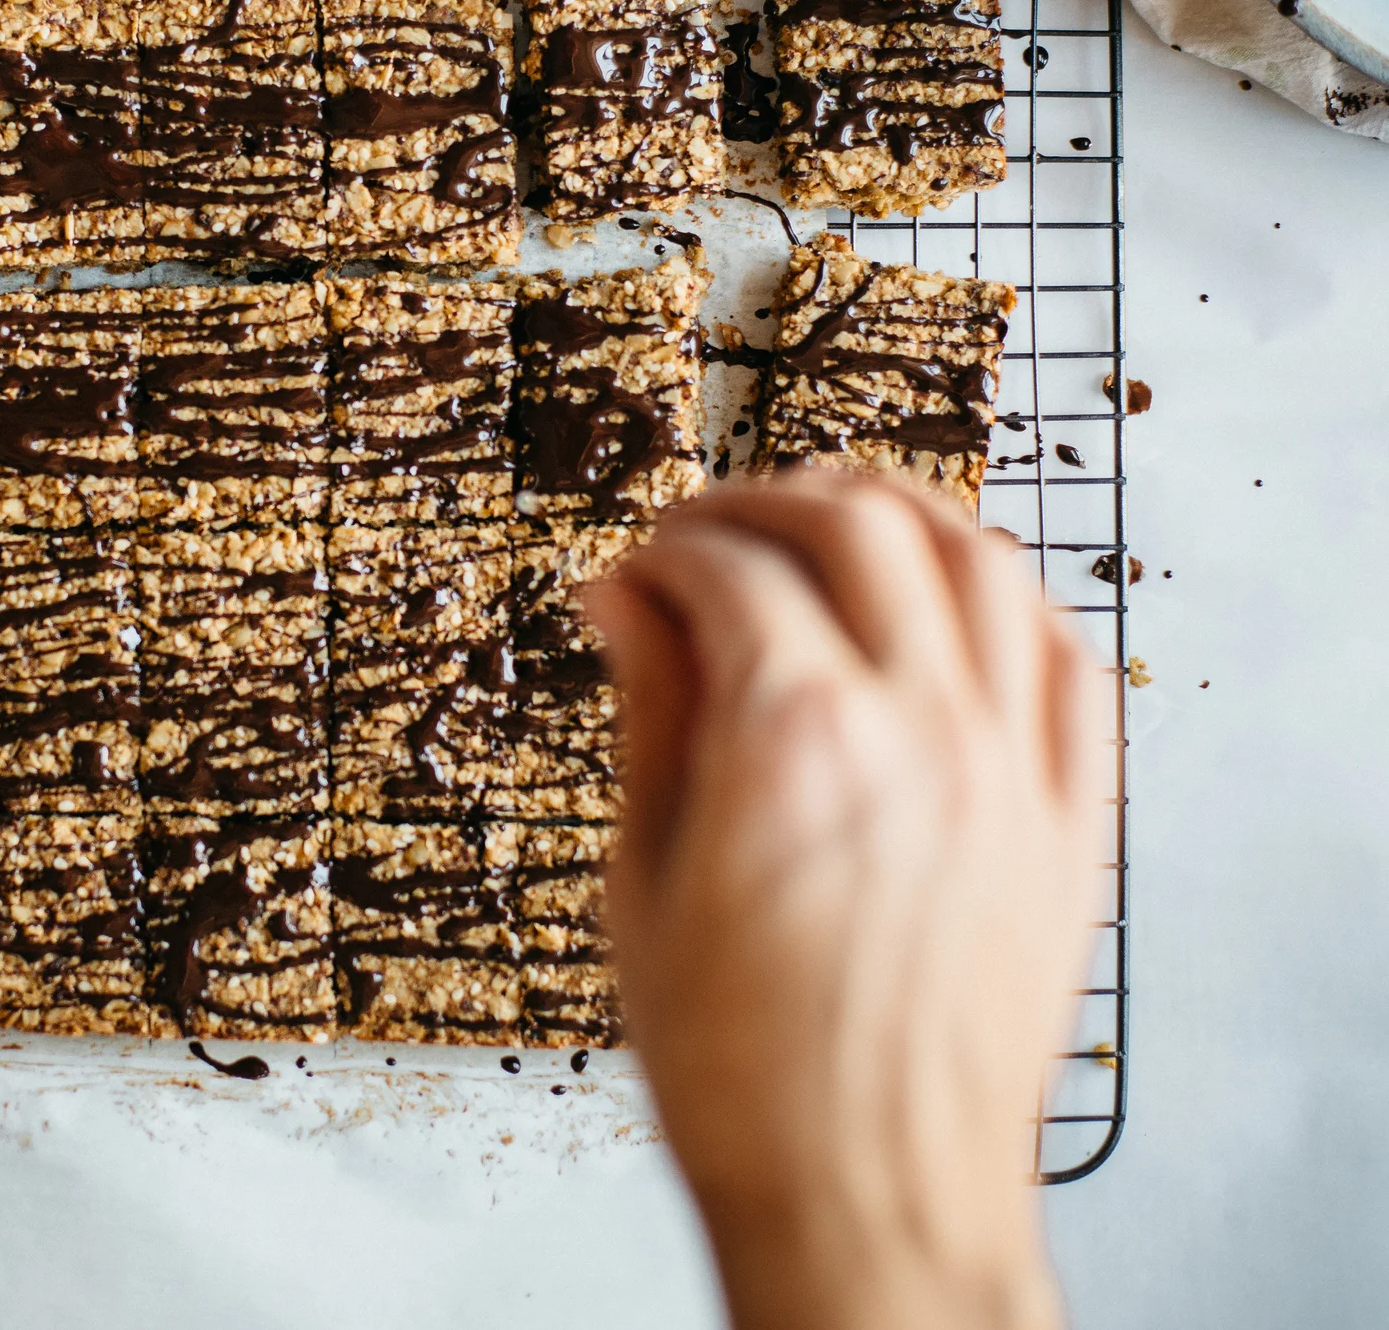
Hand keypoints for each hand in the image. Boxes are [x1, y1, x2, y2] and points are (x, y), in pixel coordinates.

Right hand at [584, 472, 1108, 1329]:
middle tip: (711, 529)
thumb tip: (627, 601)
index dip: (663, 552)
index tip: (633, 575)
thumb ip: (652, 715)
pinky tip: (956, 597)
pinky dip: (1008, 597)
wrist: (865, 1191)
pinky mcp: (1067, 821)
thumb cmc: (739, 1068)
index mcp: (791, 740)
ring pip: (979, 561)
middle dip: (766, 503)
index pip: (727, 571)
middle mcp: (915, 730)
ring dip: (895, 516)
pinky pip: (1066, 657)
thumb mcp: (646, 880)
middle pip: (858, 528)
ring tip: (831, 524)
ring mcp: (1007, 769)